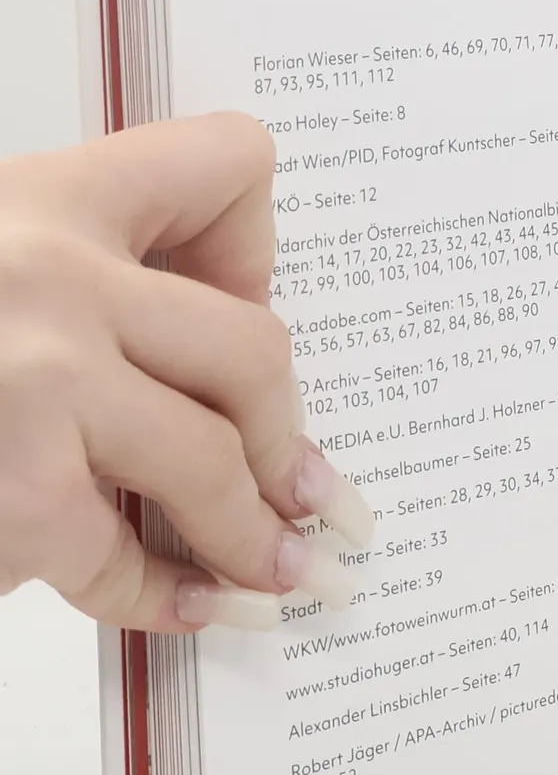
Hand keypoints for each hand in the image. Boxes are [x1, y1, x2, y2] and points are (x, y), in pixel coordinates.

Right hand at [0, 114, 373, 631]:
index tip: (257, 301)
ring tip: (282, 571)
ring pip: (212, 456)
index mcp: (43, 197)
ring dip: (254, 531)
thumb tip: (218, 387)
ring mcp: (31, 380)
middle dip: (287, 435)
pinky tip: (187, 610)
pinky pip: (123, 551)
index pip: (227, 164)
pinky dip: (161, 595)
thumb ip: (80, 298)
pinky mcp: (15, 488)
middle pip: (252, 345)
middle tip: (310, 492)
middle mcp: (46, 271)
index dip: (256, 237)